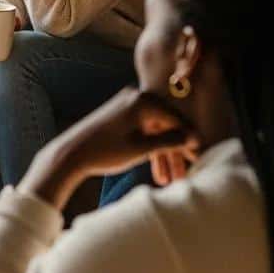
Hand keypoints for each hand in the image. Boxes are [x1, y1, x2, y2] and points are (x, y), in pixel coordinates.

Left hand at [19, 87, 199, 210]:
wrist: (71, 153)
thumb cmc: (105, 151)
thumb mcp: (141, 149)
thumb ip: (169, 142)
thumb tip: (191, 138)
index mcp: (142, 101)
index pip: (177, 118)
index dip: (191, 138)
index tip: (203, 154)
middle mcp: (135, 97)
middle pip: (167, 122)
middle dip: (179, 146)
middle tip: (194, 164)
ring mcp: (126, 105)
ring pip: (155, 129)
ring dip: (165, 151)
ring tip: (176, 175)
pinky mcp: (120, 115)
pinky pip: (143, 130)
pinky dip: (151, 147)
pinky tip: (159, 169)